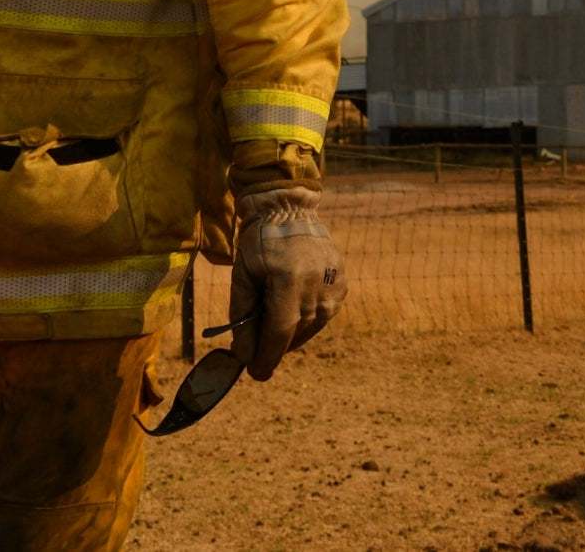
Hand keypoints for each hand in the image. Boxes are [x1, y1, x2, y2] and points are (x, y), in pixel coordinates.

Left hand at [227, 186, 344, 379]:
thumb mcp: (242, 276)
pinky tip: (294, 310)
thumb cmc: (259, 243)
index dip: (267, 356)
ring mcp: (334, 282)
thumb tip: (245, 356)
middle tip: (257, 352)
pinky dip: (307, 321)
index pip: (280, 331)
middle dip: (274, 347)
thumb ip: (242, 317)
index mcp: (288, 278)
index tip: (256, 373)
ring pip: (312, 327)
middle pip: (295, 332)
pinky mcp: (342, 283)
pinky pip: (324, 315)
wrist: (290, 211)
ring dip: (291, 335)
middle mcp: (316, 282)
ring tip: (274, 326)